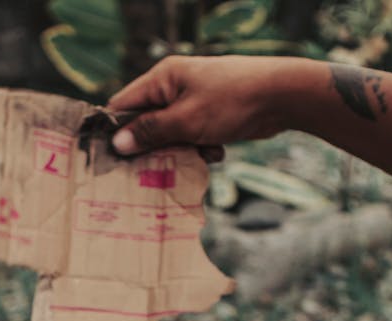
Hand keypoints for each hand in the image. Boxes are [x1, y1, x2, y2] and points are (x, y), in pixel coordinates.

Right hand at [109, 54, 291, 157]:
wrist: (280, 96)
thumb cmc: (231, 101)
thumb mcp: (186, 120)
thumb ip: (150, 133)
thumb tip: (118, 144)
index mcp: (162, 79)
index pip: (123, 105)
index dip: (115, 132)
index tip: (111, 160)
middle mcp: (173, 88)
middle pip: (145, 125)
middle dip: (150, 148)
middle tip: (152, 169)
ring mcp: (191, 102)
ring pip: (168, 136)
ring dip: (178, 152)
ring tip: (195, 156)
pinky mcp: (207, 117)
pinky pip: (190, 139)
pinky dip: (198, 150)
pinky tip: (214, 152)